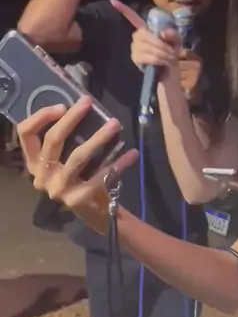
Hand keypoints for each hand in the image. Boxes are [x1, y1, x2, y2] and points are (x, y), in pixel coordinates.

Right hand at [17, 96, 137, 229]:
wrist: (94, 213)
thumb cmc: (80, 178)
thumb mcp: (64, 161)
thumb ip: (65, 140)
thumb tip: (82, 107)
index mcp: (34, 163)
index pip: (26, 133)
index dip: (41, 116)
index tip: (63, 105)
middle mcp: (41, 176)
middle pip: (53, 140)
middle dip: (72, 118)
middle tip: (88, 102)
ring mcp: (59, 189)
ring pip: (78, 156)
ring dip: (98, 138)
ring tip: (115, 124)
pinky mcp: (78, 199)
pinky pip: (101, 175)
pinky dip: (118, 163)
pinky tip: (132, 153)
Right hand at [110, 0, 201, 98]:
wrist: (168, 72)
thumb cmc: (170, 54)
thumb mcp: (175, 41)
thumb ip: (172, 34)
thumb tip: (163, 33)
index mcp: (145, 30)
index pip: (133, 18)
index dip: (123, 9)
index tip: (111, 0)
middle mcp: (137, 37)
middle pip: (149, 37)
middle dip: (164, 45)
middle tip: (173, 53)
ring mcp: (135, 48)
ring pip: (151, 48)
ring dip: (164, 54)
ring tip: (170, 59)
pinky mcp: (136, 58)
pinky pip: (150, 56)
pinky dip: (160, 60)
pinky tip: (163, 63)